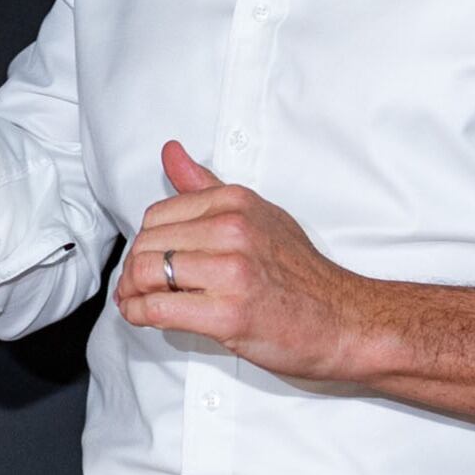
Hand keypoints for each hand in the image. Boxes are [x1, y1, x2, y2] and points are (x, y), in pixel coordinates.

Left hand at [114, 141, 376, 382]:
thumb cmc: (301, 276)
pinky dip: (138, 315)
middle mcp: (233, 230)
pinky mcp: (227, 313)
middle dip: (133, 269)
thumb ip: (208, 188)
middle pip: (148, 243)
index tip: (147, 261)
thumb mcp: (259, 216)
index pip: (159, 214)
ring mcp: (231, 271)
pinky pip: (158, 308)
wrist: (344, 321)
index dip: (144, 242)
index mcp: (236, 202)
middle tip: (136, 288)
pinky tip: (142, 317)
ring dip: (131, 293)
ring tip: (137, 303)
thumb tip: (172, 153)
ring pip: (146, 273)